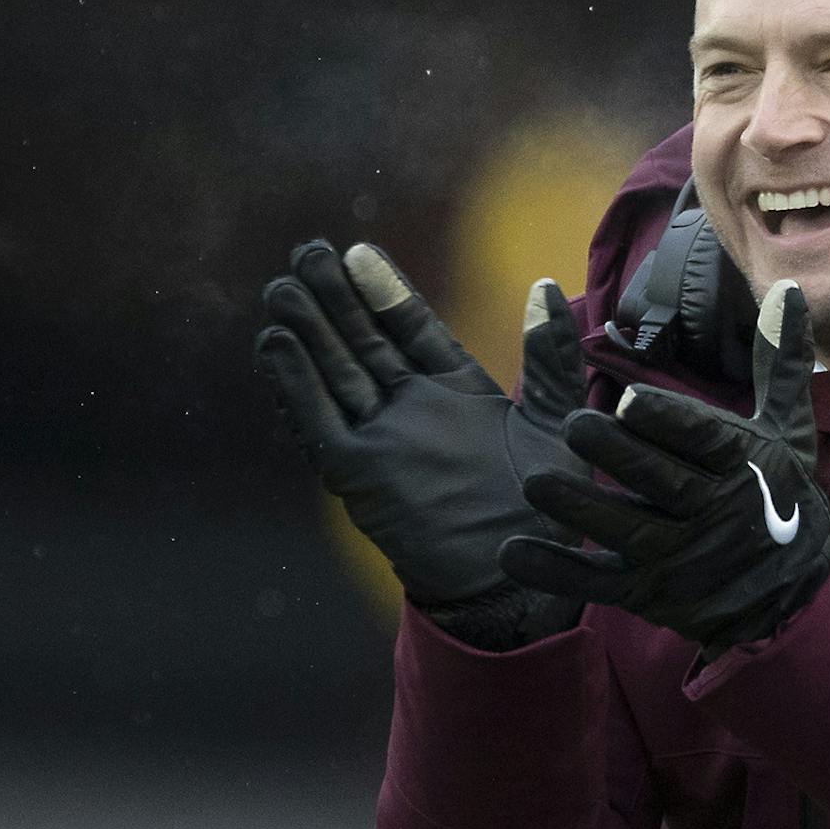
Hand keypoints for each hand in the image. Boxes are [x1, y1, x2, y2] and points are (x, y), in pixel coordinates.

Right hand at [255, 239, 585, 647]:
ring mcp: (382, 437)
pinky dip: (295, 385)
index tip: (358, 251)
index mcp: (457, 390)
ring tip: (281, 287)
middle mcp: (413, 409)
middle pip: (364, 341)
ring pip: (336, 372)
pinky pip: (319, 420)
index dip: (385, 291)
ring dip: (306, 331)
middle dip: (334, 299)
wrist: (515, 577)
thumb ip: (547, 354)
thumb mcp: (555, 418)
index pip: (413, 328)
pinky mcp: (356, 472)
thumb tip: (544, 284)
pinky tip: (274, 345)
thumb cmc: (545, 504)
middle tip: (306, 252)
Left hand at [502, 280, 829, 657]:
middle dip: (618, 456)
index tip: (630, 399)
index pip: (704, 440)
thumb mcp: (787, 429)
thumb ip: (779, 361)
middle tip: (571, 426)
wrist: (792, 594)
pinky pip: (597, 583)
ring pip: (626, 531)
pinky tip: (513, 554)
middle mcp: (713, 511)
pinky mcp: (647, 592)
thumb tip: (786, 287)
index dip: (669, 422)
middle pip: (662, 482)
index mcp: (743, 465)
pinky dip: (556, 572)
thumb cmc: (779, 495)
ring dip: (579, 508)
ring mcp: (678, 557)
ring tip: (535, 482)